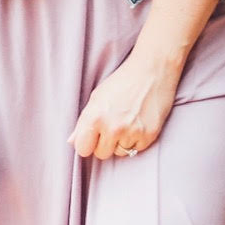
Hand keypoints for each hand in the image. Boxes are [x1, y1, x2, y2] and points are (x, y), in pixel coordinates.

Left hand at [71, 43, 184, 162]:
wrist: (152, 71)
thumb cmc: (122, 82)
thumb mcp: (97, 97)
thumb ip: (83, 122)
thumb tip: (72, 141)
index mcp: (95, 117)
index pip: (82, 149)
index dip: (87, 143)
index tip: (93, 136)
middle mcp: (112, 127)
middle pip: (101, 154)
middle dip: (104, 143)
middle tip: (113, 125)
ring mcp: (131, 133)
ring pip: (120, 153)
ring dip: (122, 142)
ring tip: (127, 121)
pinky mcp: (149, 136)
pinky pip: (137, 149)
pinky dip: (137, 140)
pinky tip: (139, 122)